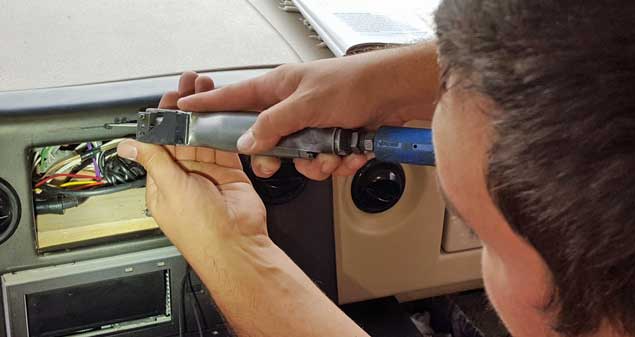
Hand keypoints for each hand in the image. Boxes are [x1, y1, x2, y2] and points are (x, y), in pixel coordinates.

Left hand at [117, 72, 267, 255]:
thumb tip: (128, 145)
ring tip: (209, 91)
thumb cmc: (201, 229)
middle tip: (191, 85)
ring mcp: (208, 174)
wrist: (237, 245)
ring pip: (204, 137)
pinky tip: (224, 114)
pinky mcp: (230, 173)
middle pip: (183, 135)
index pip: (159, 142)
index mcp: (162, 182)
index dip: (164, 118)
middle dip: (187, 110)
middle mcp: (184, 176)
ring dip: (206, 115)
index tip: (170, 98)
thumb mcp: (170, 189)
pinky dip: (225, 130)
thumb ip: (154, 161)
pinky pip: (226, 146)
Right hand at [177, 43, 439, 179]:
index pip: (234, 98)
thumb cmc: (357, 82)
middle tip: (284, 161)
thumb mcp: (308, 104)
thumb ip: (274, 124)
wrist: (400, 94)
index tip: (185, 112)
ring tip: (334, 152)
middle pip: (267, 141)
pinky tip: (352, 153)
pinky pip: (325, 162)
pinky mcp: (335, 138)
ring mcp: (315, 124)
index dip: (209, 106)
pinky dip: (339, 163)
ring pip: (298, 158)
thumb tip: (248, 141)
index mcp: (280, 88)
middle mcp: (294, 107)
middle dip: (280, 157)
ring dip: (317, 163)